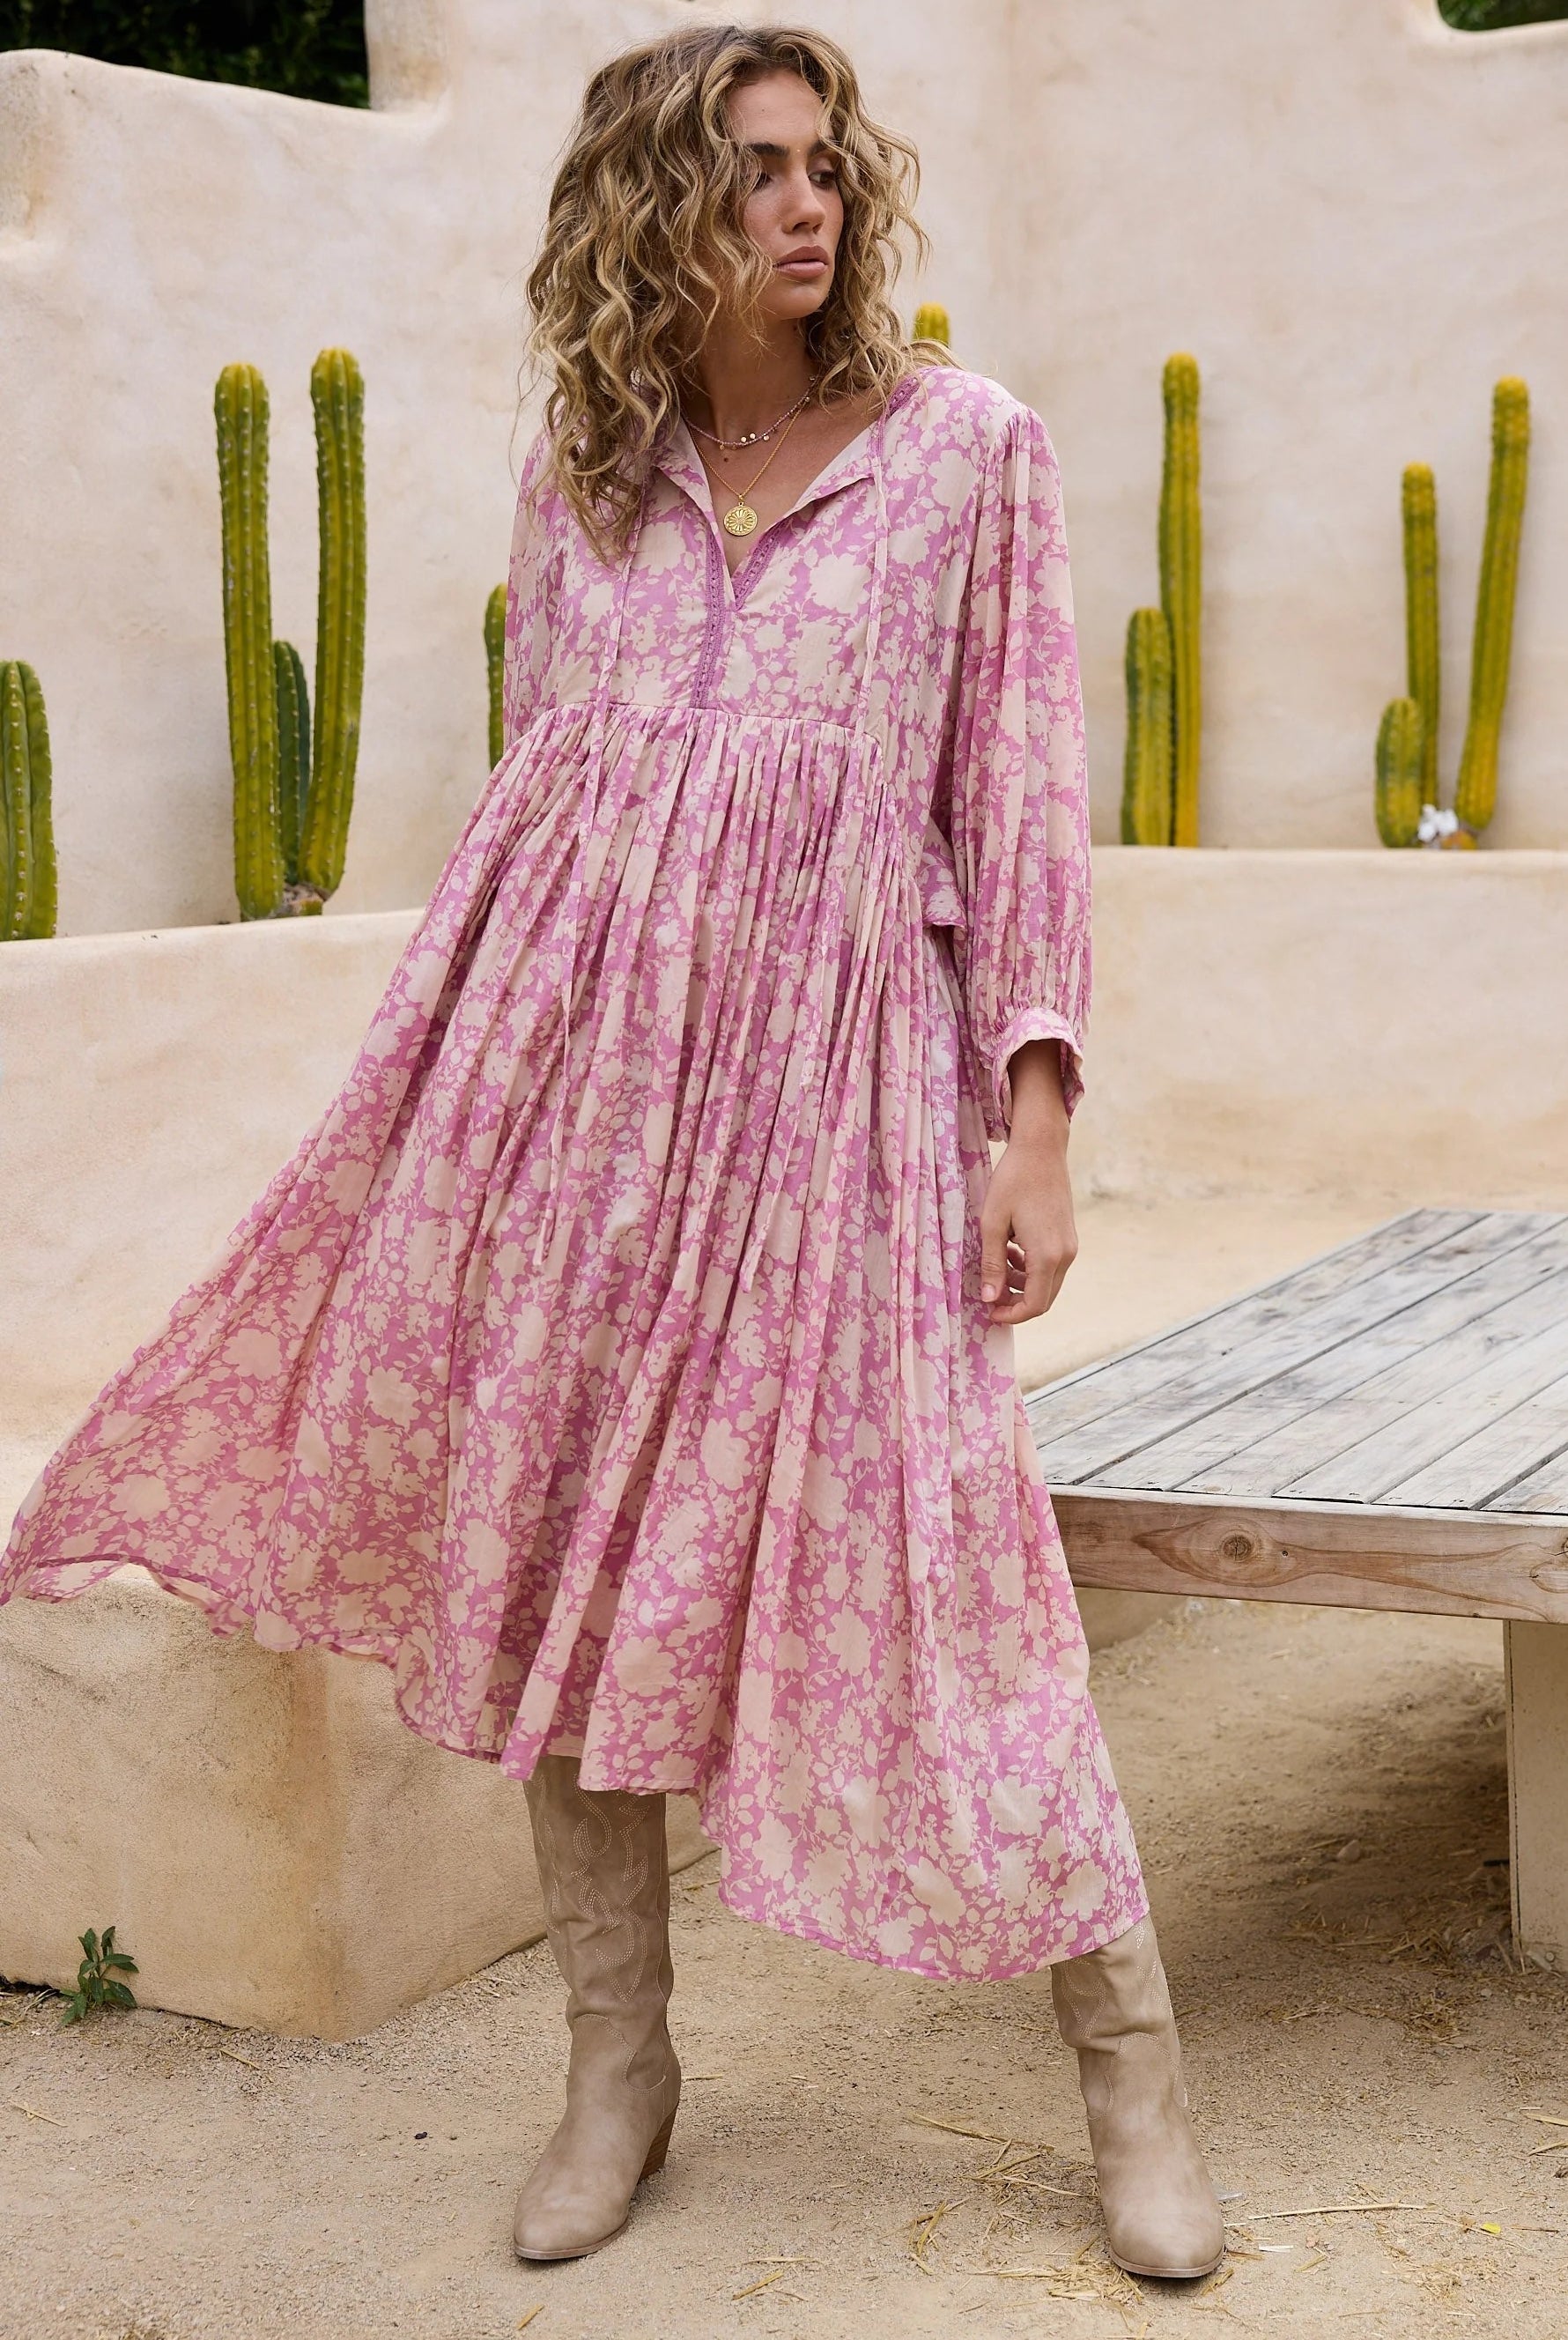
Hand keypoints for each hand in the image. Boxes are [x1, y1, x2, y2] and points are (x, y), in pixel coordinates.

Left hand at [979, 1039, 1077, 1324]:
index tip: (988, 1313)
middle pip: (1044, 1299)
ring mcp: (1070, 1245)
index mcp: (1046, 1255)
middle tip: (990, 1300)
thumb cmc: (1012, 1181)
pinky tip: (1011, 1253)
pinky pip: (1051, 1266)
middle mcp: (1064, 1255)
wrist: (1041, 1149)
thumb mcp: (993, 1223)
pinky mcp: (1068, 1236)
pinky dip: (1031, 1270)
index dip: (1011, 1316)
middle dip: (1017, 1305)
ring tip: (997, 1271)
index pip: (1034, 1304)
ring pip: (1048, 1283)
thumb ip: (992, 1264)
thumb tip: (990, 1299)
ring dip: (1023, 1286)